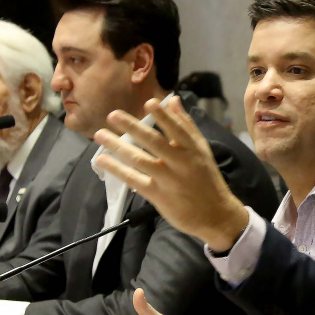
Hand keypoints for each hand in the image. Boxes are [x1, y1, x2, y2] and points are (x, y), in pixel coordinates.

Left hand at [93, 96, 248, 251]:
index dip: (163, 116)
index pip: (177, 128)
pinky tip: (102, 160)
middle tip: (113, 115)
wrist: (215, 215)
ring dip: (118, 146)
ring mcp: (168, 179)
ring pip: (139, 160)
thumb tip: (172, 99)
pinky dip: (117, 169)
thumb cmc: (206, 179)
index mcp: (192, 149)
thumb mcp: (202, 149)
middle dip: (132, 127)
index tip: (148, 102)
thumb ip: (186, 124)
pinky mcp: (157, 195)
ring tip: (100, 134)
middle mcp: (180, 162)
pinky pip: (134, 179)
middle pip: (154, 142)